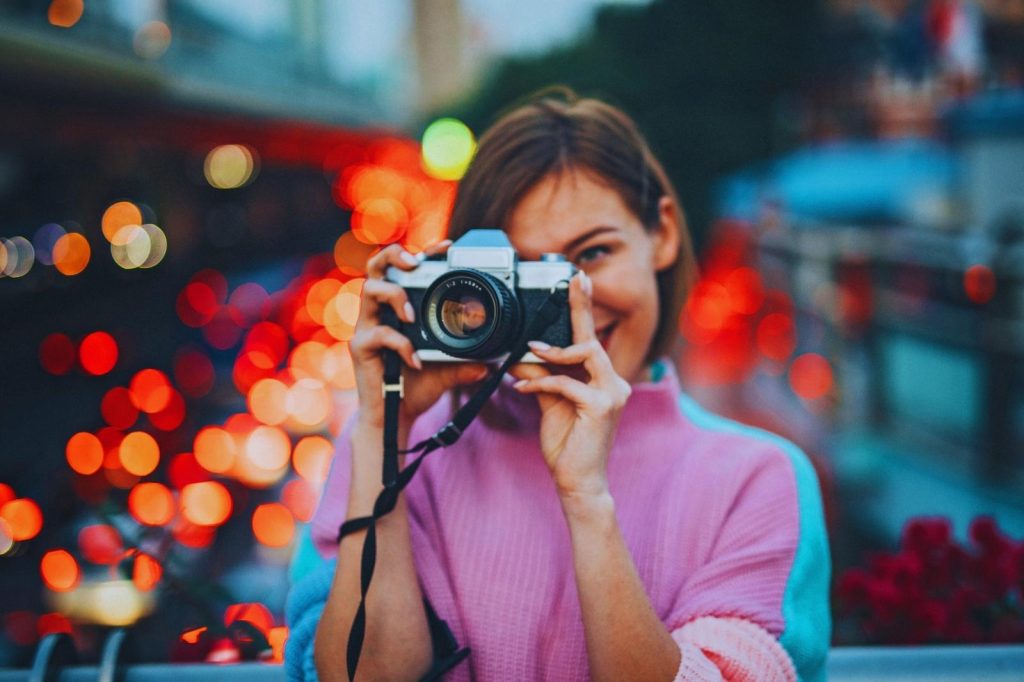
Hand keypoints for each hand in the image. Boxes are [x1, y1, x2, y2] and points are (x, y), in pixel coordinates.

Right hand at [350, 241, 489, 432]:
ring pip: (370, 289)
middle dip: (396, 255)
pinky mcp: (360, 347)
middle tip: (415, 263)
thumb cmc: (416, 387)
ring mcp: (367, 327)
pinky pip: (379, 334)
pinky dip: (401, 344)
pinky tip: (416, 360)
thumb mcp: (449, 371)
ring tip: (411, 314)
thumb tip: (493, 362)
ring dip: (394, 295)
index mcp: (399, 308)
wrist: (395, 417)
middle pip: (376, 265)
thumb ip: (467, 363)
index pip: (406, 269)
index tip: (449, 246)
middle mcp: (380, 312)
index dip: (425, 252)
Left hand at [509, 272, 631, 497]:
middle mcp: (613, 384)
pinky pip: (567, 383)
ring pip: (585, 354)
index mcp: (603, 380)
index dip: (584, 308)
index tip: (578, 279)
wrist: (577, 481)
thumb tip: (520, 356)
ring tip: (529, 350)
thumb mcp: (550, 403)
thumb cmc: (567, 445)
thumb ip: (541, 377)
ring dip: (553, 351)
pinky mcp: (602, 407)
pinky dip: (541, 383)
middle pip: (592, 339)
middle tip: (570, 280)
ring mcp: (612, 394)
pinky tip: (522, 389)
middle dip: (580, 308)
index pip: (591, 339)